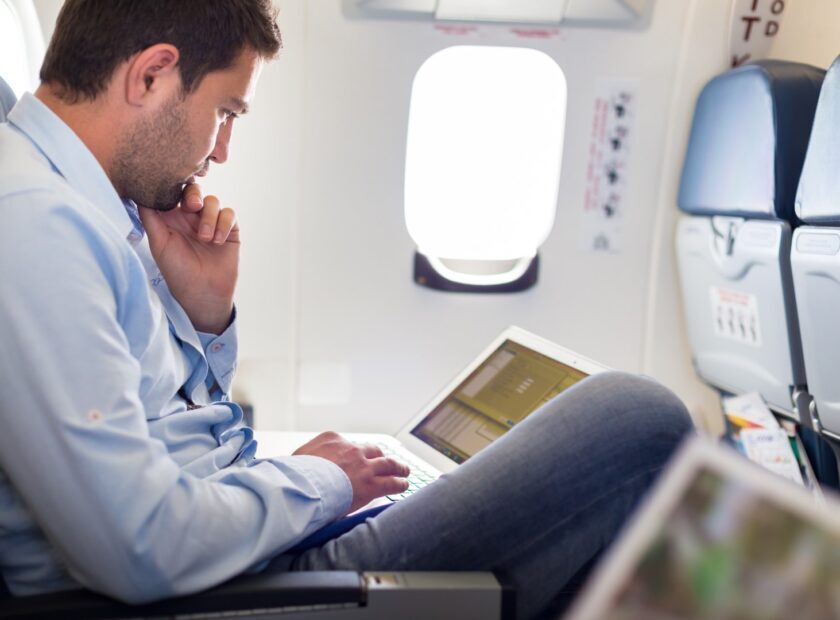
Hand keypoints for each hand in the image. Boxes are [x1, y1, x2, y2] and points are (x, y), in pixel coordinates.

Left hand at [139, 184, 238, 333]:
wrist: (202, 293)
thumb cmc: (177, 271)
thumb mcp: (158, 243)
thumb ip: (149, 216)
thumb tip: (140, 192)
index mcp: (172, 217)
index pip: (174, 191)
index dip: (175, 187)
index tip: (174, 195)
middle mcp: (191, 217)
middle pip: (195, 190)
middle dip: (195, 194)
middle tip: (193, 207)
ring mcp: (211, 222)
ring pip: (213, 201)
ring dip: (209, 217)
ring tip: (205, 238)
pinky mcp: (229, 230)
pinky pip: (229, 214)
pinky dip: (224, 225)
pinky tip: (217, 241)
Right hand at [293, 432, 410, 513]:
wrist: (302, 486)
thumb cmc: (295, 476)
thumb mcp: (297, 458)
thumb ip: (306, 457)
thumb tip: (303, 464)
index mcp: (331, 439)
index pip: (348, 444)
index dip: (354, 453)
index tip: (356, 457)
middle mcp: (350, 448)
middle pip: (371, 449)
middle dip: (378, 455)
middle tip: (384, 460)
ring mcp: (363, 465)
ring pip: (387, 463)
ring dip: (397, 467)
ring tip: (404, 470)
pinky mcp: (371, 483)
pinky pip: (391, 482)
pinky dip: (400, 483)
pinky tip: (404, 485)